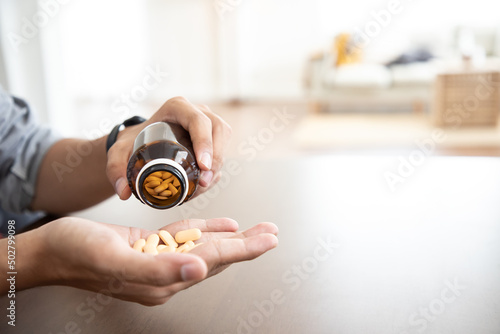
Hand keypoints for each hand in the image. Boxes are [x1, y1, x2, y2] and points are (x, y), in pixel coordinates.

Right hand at [27, 217, 277, 305]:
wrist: (50, 249)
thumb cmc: (77, 254)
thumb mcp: (115, 260)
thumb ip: (158, 269)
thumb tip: (200, 268)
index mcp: (163, 279)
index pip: (214, 261)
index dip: (244, 249)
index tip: (269, 240)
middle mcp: (166, 272)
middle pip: (216, 255)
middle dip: (247, 244)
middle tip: (272, 232)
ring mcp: (158, 259)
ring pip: (204, 246)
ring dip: (232, 236)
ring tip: (256, 229)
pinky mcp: (149, 246)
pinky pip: (184, 237)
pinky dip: (205, 229)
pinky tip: (222, 226)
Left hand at [106, 96, 231, 199]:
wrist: (139, 144)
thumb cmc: (132, 142)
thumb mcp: (119, 152)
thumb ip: (114, 168)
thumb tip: (125, 192)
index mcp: (177, 107)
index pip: (198, 121)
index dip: (205, 142)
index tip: (202, 166)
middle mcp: (196, 112)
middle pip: (218, 129)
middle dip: (216, 156)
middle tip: (205, 180)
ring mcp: (207, 124)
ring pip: (224, 138)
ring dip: (218, 163)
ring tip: (204, 184)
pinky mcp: (212, 138)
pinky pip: (221, 150)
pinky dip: (216, 169)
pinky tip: (203, 184)